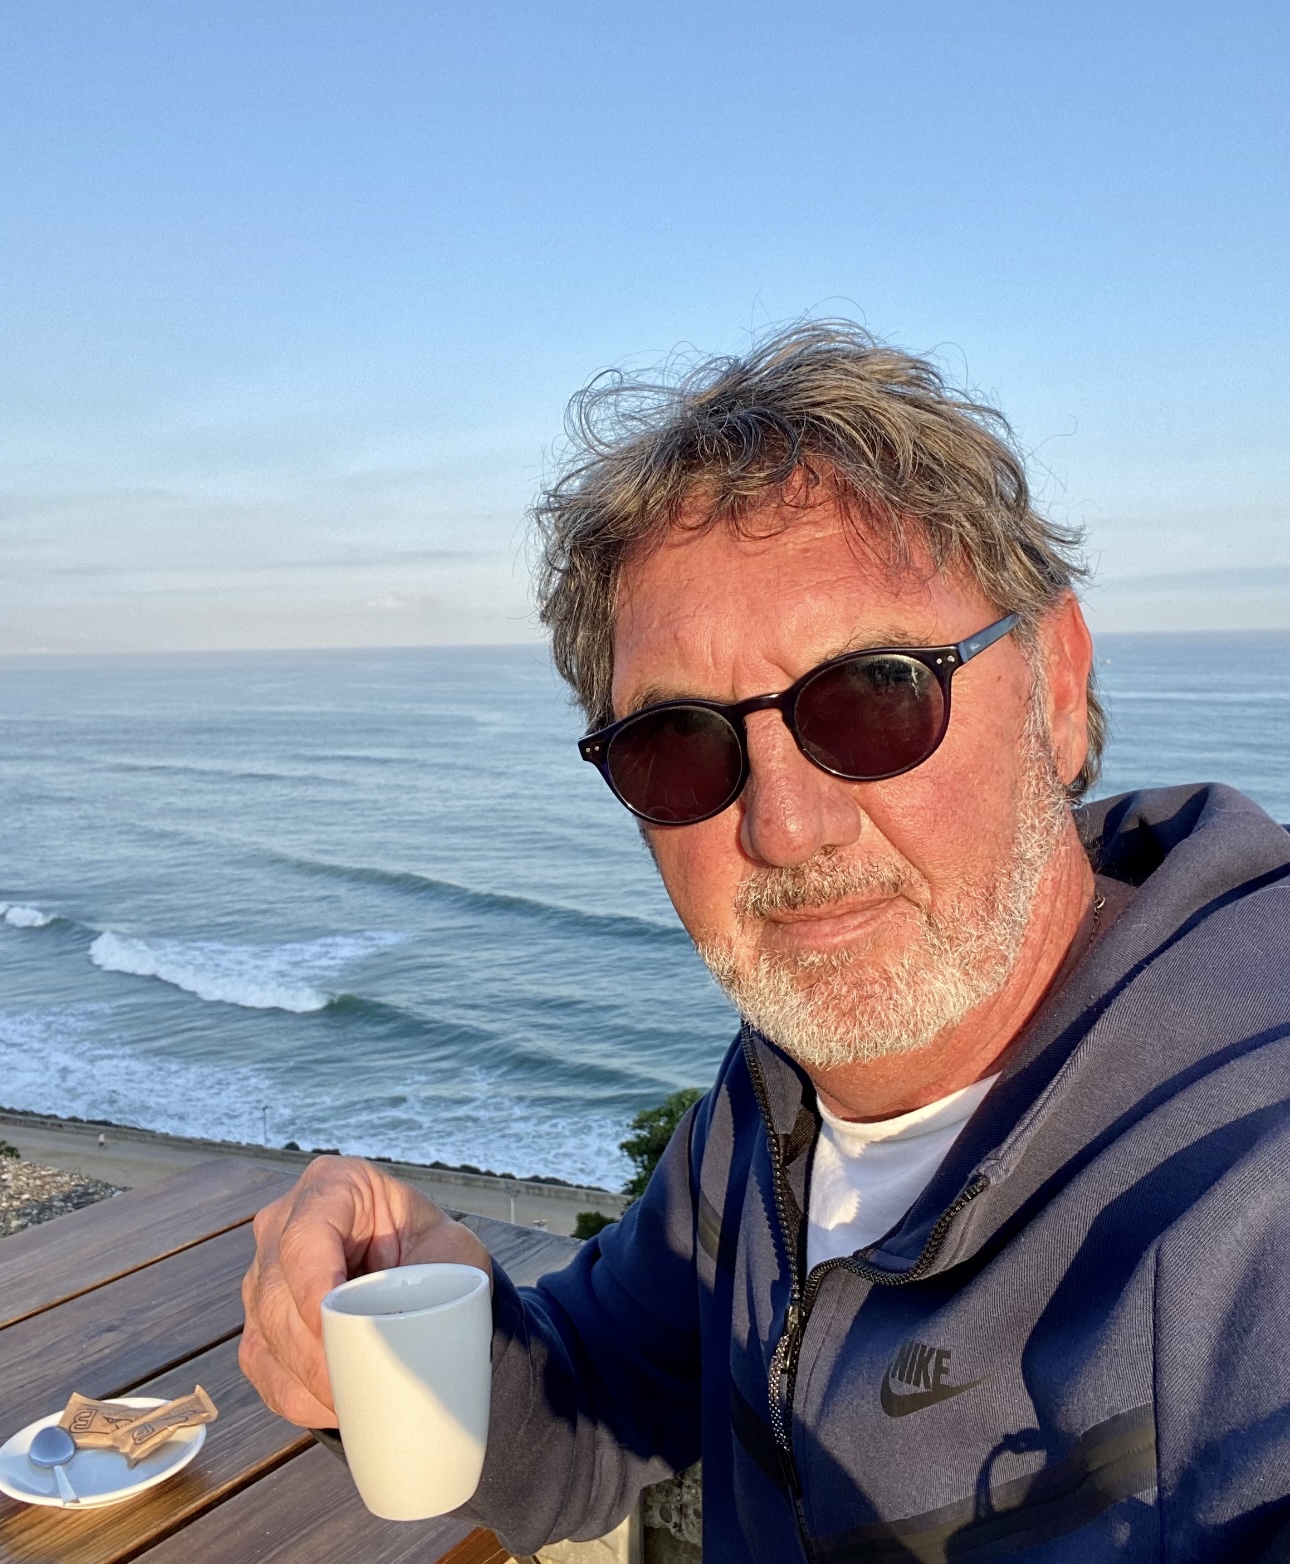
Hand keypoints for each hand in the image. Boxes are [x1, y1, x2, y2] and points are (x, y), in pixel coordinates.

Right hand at [239, 1156, 492, 1426]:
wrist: (416, 1273)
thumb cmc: (432, 1252)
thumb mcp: (453, 1249)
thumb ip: (446, 1273)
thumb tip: (425, 1326)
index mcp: (334, 1186)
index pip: (305, 1237)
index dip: (313, 1285)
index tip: (336, 1327)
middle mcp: (284, 1223)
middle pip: (277, 1295)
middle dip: (314, 1350)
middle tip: (357, 1386)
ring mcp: (263, 1275)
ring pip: (266, 1336)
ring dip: (307, 1379)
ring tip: (355, 1400)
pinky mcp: (258, 1324)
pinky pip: (263, 1368)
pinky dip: (297, 1396)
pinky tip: (334, 1407)